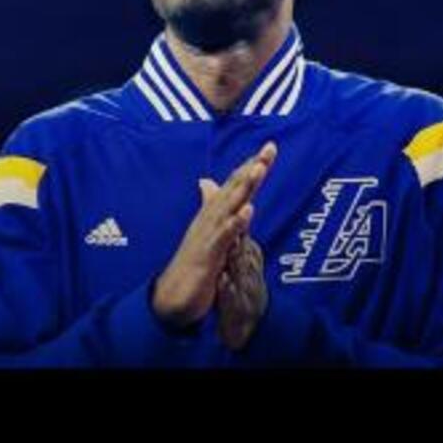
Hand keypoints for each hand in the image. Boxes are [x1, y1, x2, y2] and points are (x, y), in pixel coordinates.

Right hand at [152, 142, 276, 328]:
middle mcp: (210, 218)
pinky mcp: (207, 254)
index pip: (235, 184)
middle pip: (234, 188)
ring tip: (260, 169)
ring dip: (244, 188)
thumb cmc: (194, 262)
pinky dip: (234, 223)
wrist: (174, 295)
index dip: (251, 165)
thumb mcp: (208, 232)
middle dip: (252, 168)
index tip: (269, 147)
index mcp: (214, 213)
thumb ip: (210, 205)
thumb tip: (206, 181)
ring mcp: (208, 235)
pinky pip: (223, 237)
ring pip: (229, 207)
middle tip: (269, 149)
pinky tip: (247, 211)